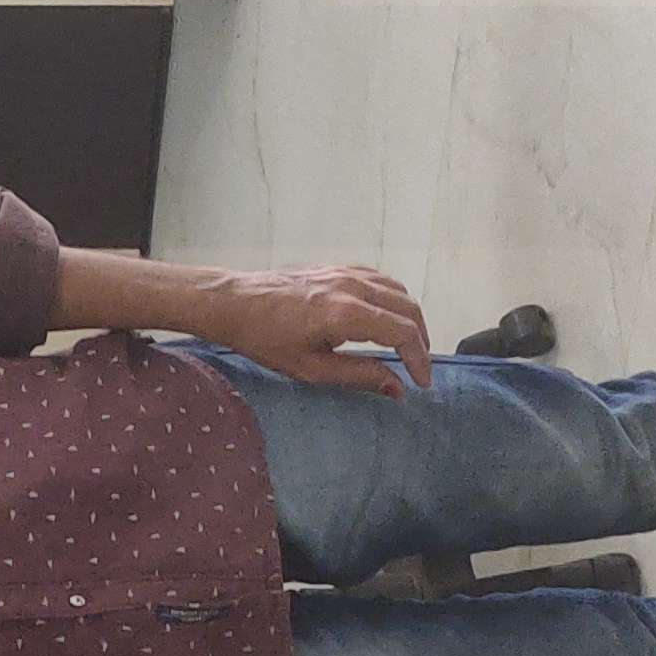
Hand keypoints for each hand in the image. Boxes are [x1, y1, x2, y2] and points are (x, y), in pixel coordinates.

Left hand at [198, 265, 431, 394]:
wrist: (234, 303)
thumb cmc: (266, 339)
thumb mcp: (312, 368)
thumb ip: (359, 376)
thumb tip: (396, 388)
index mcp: (348, 313)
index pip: (404, 332)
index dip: (420, 359)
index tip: (422, 382)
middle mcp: (353, 286)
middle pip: (408, 308)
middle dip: (420, 339)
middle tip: (418, 366)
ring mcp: (345, 272)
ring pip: (397, 290)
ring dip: (409, 317)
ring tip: (406, 344)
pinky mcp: (336, 267)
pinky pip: (379, 279)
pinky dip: (392, 299)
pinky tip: (386, 317)